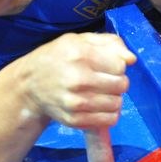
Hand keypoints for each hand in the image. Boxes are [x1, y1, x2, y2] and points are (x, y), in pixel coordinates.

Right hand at [10, 32, 134, 128]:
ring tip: (101, 93)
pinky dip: (109, 113)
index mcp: (80, 55)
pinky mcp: (75, 120)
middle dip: (118, 82)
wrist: (29, 85)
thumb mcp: (78, 40)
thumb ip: (109, 43)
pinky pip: (109, 120)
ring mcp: (76, 102)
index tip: (107, 66)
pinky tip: (99, 106)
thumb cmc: (57, 58)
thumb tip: (131, 59)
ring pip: (117, 104)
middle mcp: (78, 79)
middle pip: (121, 85)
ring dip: (114, 98)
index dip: (117, 66)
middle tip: (106, 81)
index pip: (120, 66)